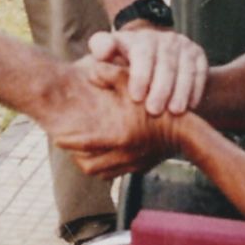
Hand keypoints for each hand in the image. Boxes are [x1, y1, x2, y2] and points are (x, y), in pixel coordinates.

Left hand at [52, 60, 177, 177]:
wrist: (187, 131)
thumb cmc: (158, 103)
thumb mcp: (133, 83)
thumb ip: (109, 74)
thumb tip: (90, 70)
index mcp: (118, 136)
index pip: (83, 145)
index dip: (67, 141)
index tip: (56, 136)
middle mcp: (123, 155)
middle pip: (87, 164)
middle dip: (75, 155)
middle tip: (69, 144)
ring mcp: (132, 164)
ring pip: (100, 172)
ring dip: (88, 163)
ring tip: (82, 151)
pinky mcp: (140, 168)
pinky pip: (114, 174)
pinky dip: (104, 167)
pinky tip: (103, 155)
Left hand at [88, 28, 206, 115]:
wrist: (154, 53)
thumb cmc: (127, 59)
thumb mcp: (112, 51)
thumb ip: (102, 48)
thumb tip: (102, 53)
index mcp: (142, 38)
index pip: (143, 54)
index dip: (140, 75)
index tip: (135, 97)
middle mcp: (165, 39)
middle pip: (166, 64)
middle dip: (161, 88)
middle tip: (154, 110)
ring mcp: (184, 46)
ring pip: (185, 69)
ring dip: (181, 91)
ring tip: (175, 112)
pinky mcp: (198, 55)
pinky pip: (200, 73)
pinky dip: (196, 89)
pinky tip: (191, 106)